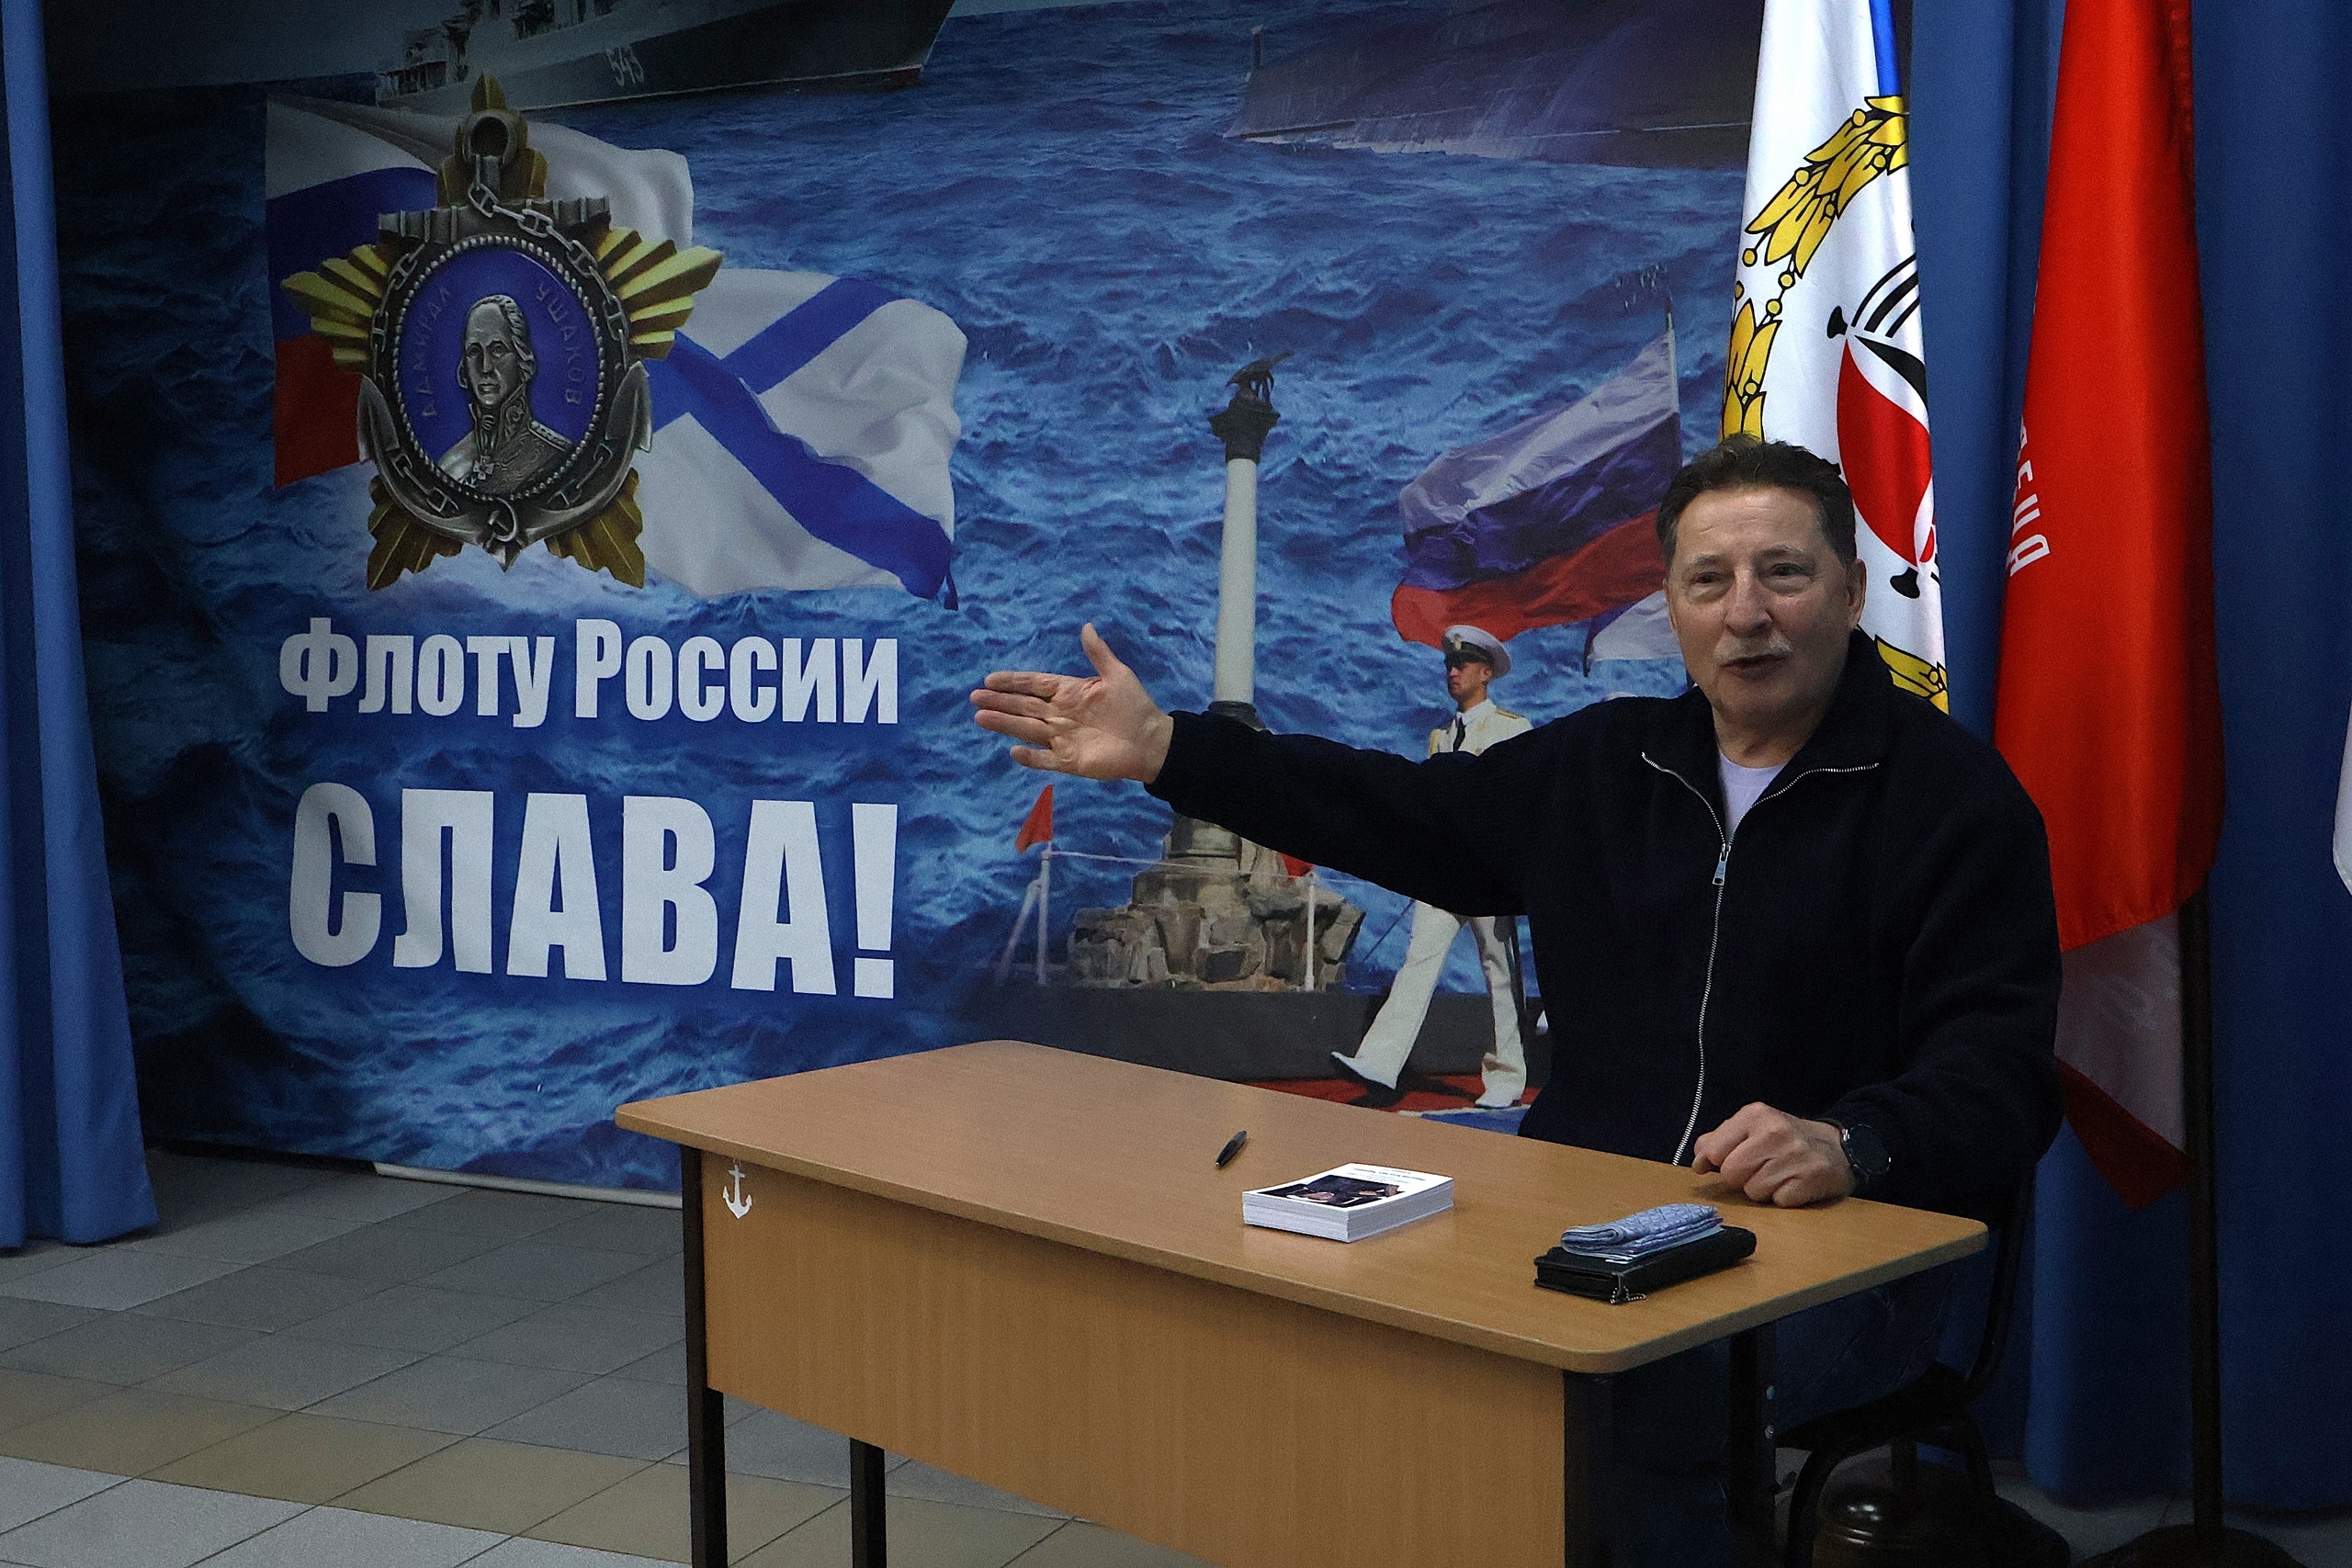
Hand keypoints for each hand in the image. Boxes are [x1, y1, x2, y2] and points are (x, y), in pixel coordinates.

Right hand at [970, 624, 1174, 782]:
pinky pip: (1045, 760)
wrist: (1152, 741)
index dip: (1013, 682)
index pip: (1035, 685)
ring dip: (1005, 724)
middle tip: (974, 698)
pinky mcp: (1069, 761)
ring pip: (1027, 729)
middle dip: (1000, 702)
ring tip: (980, 717)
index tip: (990, 679)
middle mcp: (1060, 715)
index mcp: (1069, 692)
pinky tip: (1014, 751)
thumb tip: (1086, 626)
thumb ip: (1098, 654)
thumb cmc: (1135, 707)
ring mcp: (1063, 738)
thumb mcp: (1117, 675)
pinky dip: (1031, 758)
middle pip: (1024, 707)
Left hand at [1691, 1103, 1853, 1206]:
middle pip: (1732, 1174)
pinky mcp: (1811, 1179)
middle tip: (1760, 1168)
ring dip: (1762, 1190)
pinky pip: (1778, 1201)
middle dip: (1741, 1177)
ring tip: (1778, 1175)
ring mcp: (1796, 1155)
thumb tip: (1698, 1163)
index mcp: (1755, 1115)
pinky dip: (1783, 1198)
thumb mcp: (1751, 1128)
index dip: (1718, 1162)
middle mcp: (1775, 1132)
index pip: (1713, 1151)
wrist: (1838, 1147)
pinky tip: (1793, 1184)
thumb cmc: (1785, 1140)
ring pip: (1753, 1191)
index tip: (1729, 1161)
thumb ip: (1718, 1141)